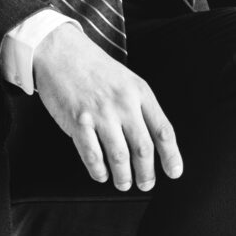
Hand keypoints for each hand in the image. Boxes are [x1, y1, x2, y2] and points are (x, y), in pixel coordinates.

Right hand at [33, 23, 181, 190]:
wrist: (61, 51)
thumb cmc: (96, 69)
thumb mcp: (128, 81)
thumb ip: (141, 108)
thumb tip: (154, 140)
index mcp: (141, 94)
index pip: (163, 130)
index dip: (171, 155)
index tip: (174, 172)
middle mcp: (124, 104)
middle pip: (143, 148)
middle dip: (147, 173)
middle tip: (146, 184)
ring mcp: (100, 113)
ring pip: (119, 155)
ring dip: (123, 176)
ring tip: (124, 184)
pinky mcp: (78, 120)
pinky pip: (91, 154)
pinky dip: (98, 170)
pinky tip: (102, 175)